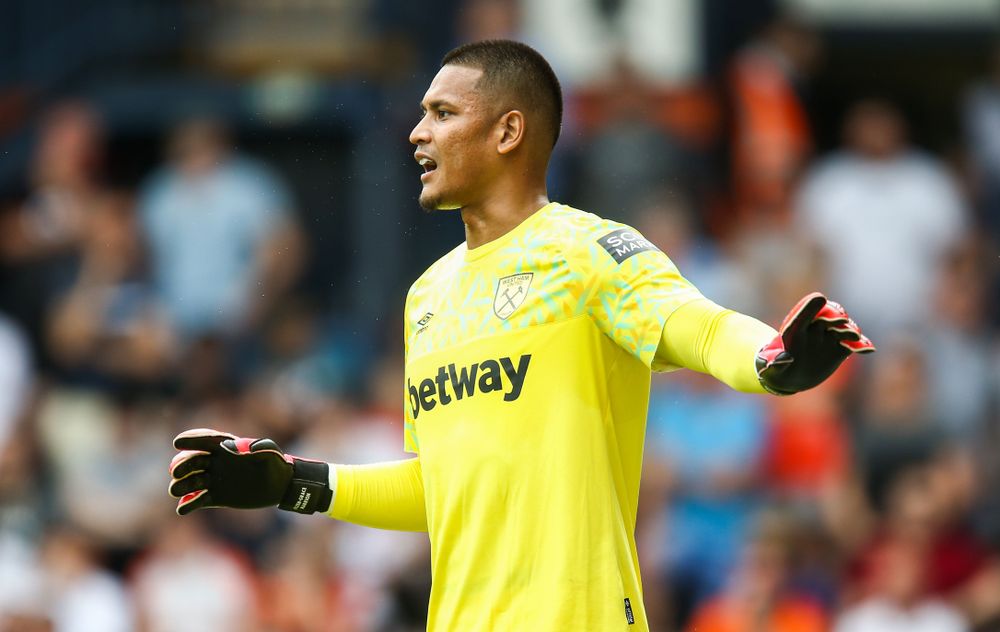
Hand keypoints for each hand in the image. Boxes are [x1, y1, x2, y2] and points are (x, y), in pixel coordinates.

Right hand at [169, 428, 331, 515]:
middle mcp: (216, 463)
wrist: (279, 486)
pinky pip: (199, 500)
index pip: (205, 442)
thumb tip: (238, 449)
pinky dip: (189, 505)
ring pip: (192, 482)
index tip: (177, 443)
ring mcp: (215, 480)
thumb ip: (259, 447)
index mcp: (226, 448)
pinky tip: (182, 509)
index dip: (191, 441)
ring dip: (181, 486)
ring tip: (174, 490)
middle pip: (193, 462)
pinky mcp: (217, 497)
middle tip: (175, 471)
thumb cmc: (276, 464)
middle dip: (182, 466)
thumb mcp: (271, 453)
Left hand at [756, 292, 873, 394]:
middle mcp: (814, 330)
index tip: (821, 299)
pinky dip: (861, 346)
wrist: (793, 375)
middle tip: (841, 321)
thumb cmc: (778, 368)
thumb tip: (777, 361)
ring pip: (841, 330)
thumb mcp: (773, 367)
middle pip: (826, 319)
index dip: (810, 308)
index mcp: (795, 330)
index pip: (802, 315)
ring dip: (849, 331)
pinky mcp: (840, 349)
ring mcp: (829, 338)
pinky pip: (852, 346)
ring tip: (855, 337)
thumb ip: (776, 362)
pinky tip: (868, 349)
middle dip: (834, 319)